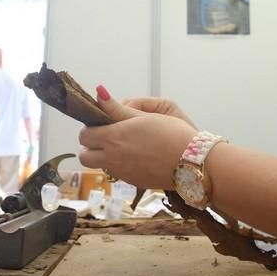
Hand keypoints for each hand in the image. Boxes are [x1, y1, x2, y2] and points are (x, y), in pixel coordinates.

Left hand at [78, 85, 196, 189]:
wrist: (191, 162)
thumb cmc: (171, 133)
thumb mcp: (144, 117)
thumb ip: (117, 108)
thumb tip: (99, 93)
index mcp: (113, 138)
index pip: (85, 136)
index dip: (90, 128)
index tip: (102, 123)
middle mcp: (113, 158)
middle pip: (84, 156)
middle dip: (90, 146)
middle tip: (106, 137)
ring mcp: (122, 173)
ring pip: (100, 166)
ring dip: (103, 157)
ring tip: (122, 146)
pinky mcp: (133, 182)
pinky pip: (117, 173)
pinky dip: (119, 165)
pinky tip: (137, 156)